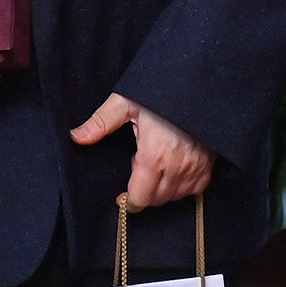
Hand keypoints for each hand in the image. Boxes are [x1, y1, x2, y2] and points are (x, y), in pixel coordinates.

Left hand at [72, 94, 215, 210]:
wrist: (198, 84)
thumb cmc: (162, 92)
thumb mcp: (126, 102)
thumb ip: (101, 122)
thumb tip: (76, 137)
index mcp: (154, 157)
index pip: (140, 198)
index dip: (128, 202)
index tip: (122, 197)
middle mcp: (176, 167)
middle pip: (156, 200)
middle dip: (143, 192)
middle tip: (139, 168)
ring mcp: (195, 167)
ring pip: (174, 196)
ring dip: (163, 190)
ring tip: (157, 166)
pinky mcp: (209, 165)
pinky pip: (194, 189)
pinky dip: (183, 186)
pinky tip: (175, 170)